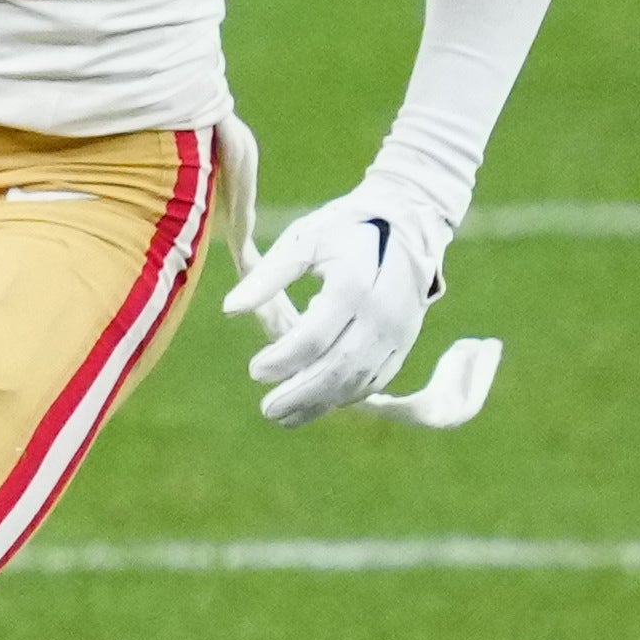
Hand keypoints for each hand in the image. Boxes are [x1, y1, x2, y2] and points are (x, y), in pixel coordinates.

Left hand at [221, 180, 445, 424]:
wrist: (409, 223)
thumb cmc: (345, 229)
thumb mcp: (304, 239)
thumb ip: (268, 275)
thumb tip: (230, 309)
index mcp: (355, 284)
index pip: (315, 336)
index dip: (283, 359)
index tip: (254, 370)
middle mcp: (382, 313)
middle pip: (340, 367)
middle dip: (301, 394)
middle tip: (267, 409)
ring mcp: (399, 331)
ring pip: (360, 379)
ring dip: (322, 403)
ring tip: (284, 416)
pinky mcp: (405, 341)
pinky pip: (377, 378)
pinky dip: (346, 396)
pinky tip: (316, 404)